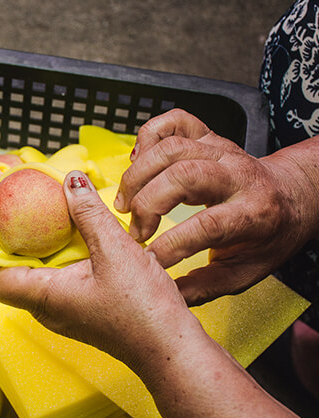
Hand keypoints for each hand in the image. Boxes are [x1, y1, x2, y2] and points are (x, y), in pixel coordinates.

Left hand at [0, 170, 191, 368]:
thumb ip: (89, 213)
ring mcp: (66, 313)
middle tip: (24, 208)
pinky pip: (61, 279)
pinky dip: (65, 256)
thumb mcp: (116, 250)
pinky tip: (85, 237)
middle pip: (14, 272)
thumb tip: (71, 181)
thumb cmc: (145, 313)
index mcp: (44, 297)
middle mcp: (48, 309)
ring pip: (40, 274)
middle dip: (15, 239)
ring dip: (44, 245)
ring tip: (55, 215)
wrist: (174, 351)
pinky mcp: (84, 311)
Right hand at [114, 109, 318, 305]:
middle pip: (185, 175)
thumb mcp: (246, 271)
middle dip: (148, 202)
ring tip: (124, 202)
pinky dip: (148, 135)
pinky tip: (137, 161)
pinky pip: (174, 120)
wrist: (292, 196)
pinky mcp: (209, 135)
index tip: (148, 260)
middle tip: (133, 230)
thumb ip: (205, 285)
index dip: (172, 244)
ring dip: (138, 174)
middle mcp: (238, 174)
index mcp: (255, 212)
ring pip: (172, 147)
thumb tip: (166, 296)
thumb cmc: (268, 236)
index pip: (208, 225)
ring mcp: (222, 149)